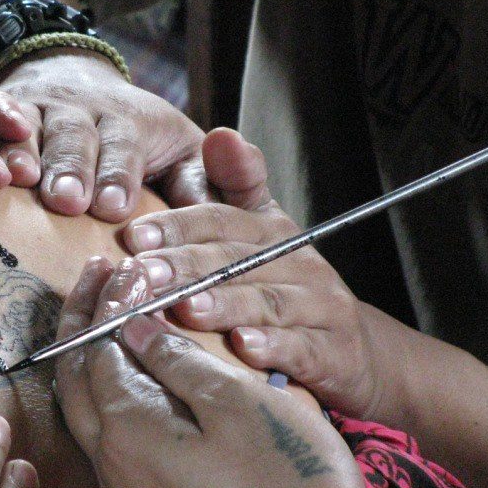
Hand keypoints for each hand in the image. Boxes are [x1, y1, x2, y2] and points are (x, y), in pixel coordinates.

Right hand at [0, 51, 210, 220]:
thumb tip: (234, 210)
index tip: (115, 207)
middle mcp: (83, 110)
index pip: (127, 145)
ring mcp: (38, 109)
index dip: (120, 174)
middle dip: (73, 167)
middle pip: (77, 135)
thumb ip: (212, 181)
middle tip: (70, 201)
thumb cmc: (143, 140)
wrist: (79, 82)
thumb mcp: (186, 154)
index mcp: (132, 121)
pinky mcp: (1, 113)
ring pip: (29, 126)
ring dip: (25, 152)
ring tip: (22, 182)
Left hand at [53, 258, 391, 487]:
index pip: (93, 347)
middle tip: (102, 276)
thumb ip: (178, 361)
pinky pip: (111, 431)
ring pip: (88, 406)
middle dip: (81, 321)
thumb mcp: (239, 405)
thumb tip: (133, 326)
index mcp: (126, 431)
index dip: (107, 302)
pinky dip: (115, 388)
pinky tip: (144, 372)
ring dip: (95, 354)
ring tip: (118, 314)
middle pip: (74, 376)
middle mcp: (111, 463)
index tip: (124, 266)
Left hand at [121, 134, 399, 423]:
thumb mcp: (265, 232)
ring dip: (224, 305)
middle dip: (187, 266)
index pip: (223, 221)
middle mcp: (300, 263)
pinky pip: (301, 348)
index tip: (133, 236)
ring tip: (185, 309)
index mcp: (273, 231)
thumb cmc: (288, 286)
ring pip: (267, 302)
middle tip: (142, 276)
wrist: (353, 350)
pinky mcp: (334, 352)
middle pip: (238, 260)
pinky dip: (273, 347)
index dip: (179, 226)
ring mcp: (321, 307)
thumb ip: (237, 185)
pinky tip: (242, 348)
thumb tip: (218, 134)